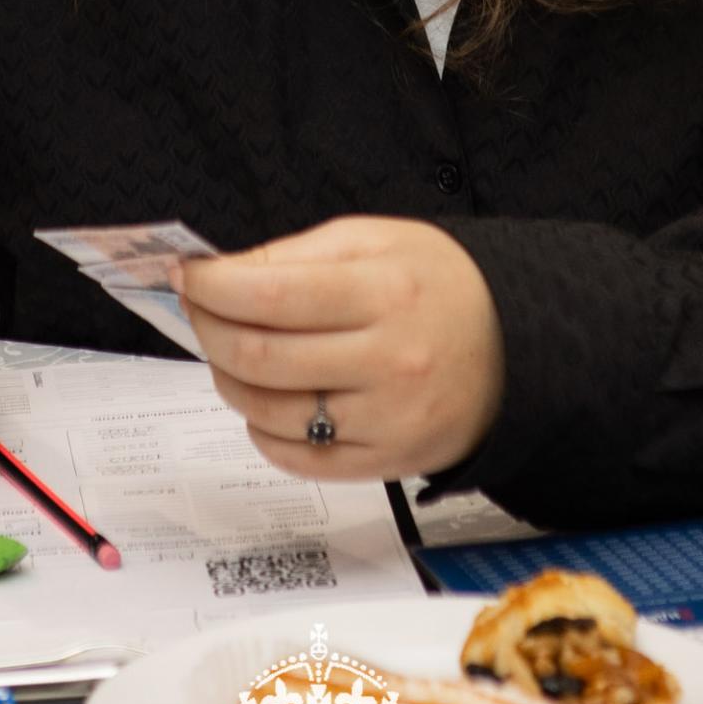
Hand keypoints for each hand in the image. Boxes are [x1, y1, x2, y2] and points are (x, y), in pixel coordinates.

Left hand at [171, 216, 505, 480]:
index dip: (212, 286)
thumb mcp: (376, 240)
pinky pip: (298, 457)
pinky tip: (264, 400)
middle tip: (197, 310)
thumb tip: (222, 273)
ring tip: (228, 352)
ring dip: (227, 378)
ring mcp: (386, 419)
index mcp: (384, 291)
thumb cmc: (440, 286)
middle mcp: (387, 360)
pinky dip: (262, 429)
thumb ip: (297, 254)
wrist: (515, 347)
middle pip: (259, 356)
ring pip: (269, 411)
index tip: (187, 276)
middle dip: (207, 329)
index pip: (270, 295)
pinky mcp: (385, 462)